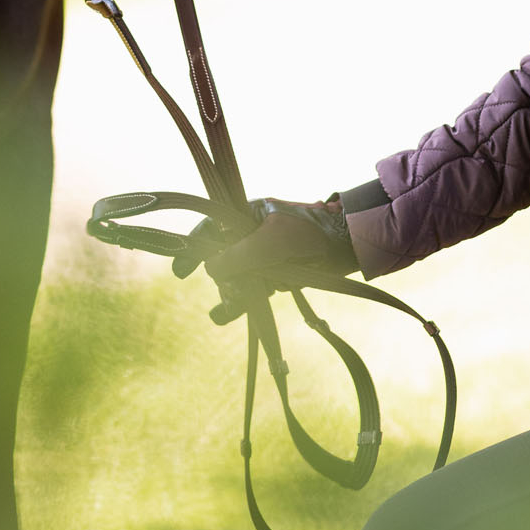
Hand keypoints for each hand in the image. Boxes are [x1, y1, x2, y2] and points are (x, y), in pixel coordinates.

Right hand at [173, 195, 358, 312]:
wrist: (349, 244)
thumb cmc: (309, 234)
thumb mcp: (268, 242)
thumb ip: (237, 256)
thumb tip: (210, 270)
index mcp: (245, 215)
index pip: (210, 229)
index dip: (192, 248)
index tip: (179, 272)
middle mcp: (251, 234)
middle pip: (221, 260)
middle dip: (221, 278)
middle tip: (229, 291)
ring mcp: (264, 255)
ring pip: (236, 278)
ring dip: (232, 295)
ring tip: (225, 313)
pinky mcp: (277, 273)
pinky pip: (253, 289)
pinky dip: (244, 302)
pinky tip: (227, 315)